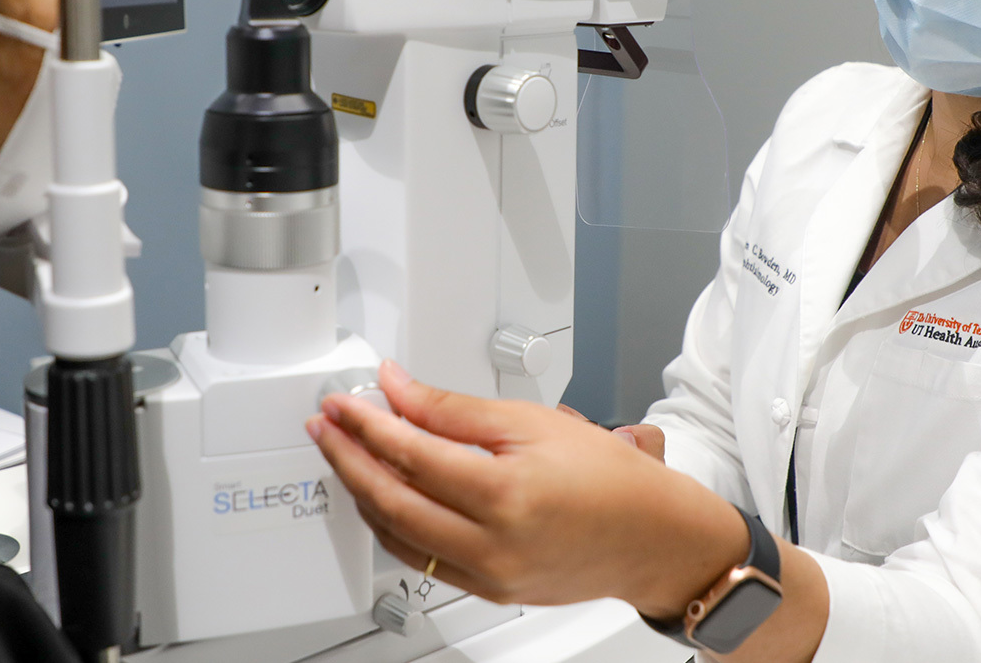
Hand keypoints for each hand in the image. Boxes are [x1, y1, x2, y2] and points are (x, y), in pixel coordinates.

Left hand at [307, 361, 745, 613]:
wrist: (653, 538)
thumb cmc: (610, 479)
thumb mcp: (534, 422)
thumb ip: (456, 410)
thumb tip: (401, 390)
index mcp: (503, 494)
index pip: (411, 454)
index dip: (368, 422)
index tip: (345, 402)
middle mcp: (490, 544)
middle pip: (391, 498)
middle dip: (349, 457)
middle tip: (327, 425)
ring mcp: (487, 575)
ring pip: (397, 535)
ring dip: (362, 492)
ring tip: (345, 455)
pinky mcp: (488, 590)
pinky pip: (420, 558)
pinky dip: (393, 524)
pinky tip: (383, 497)